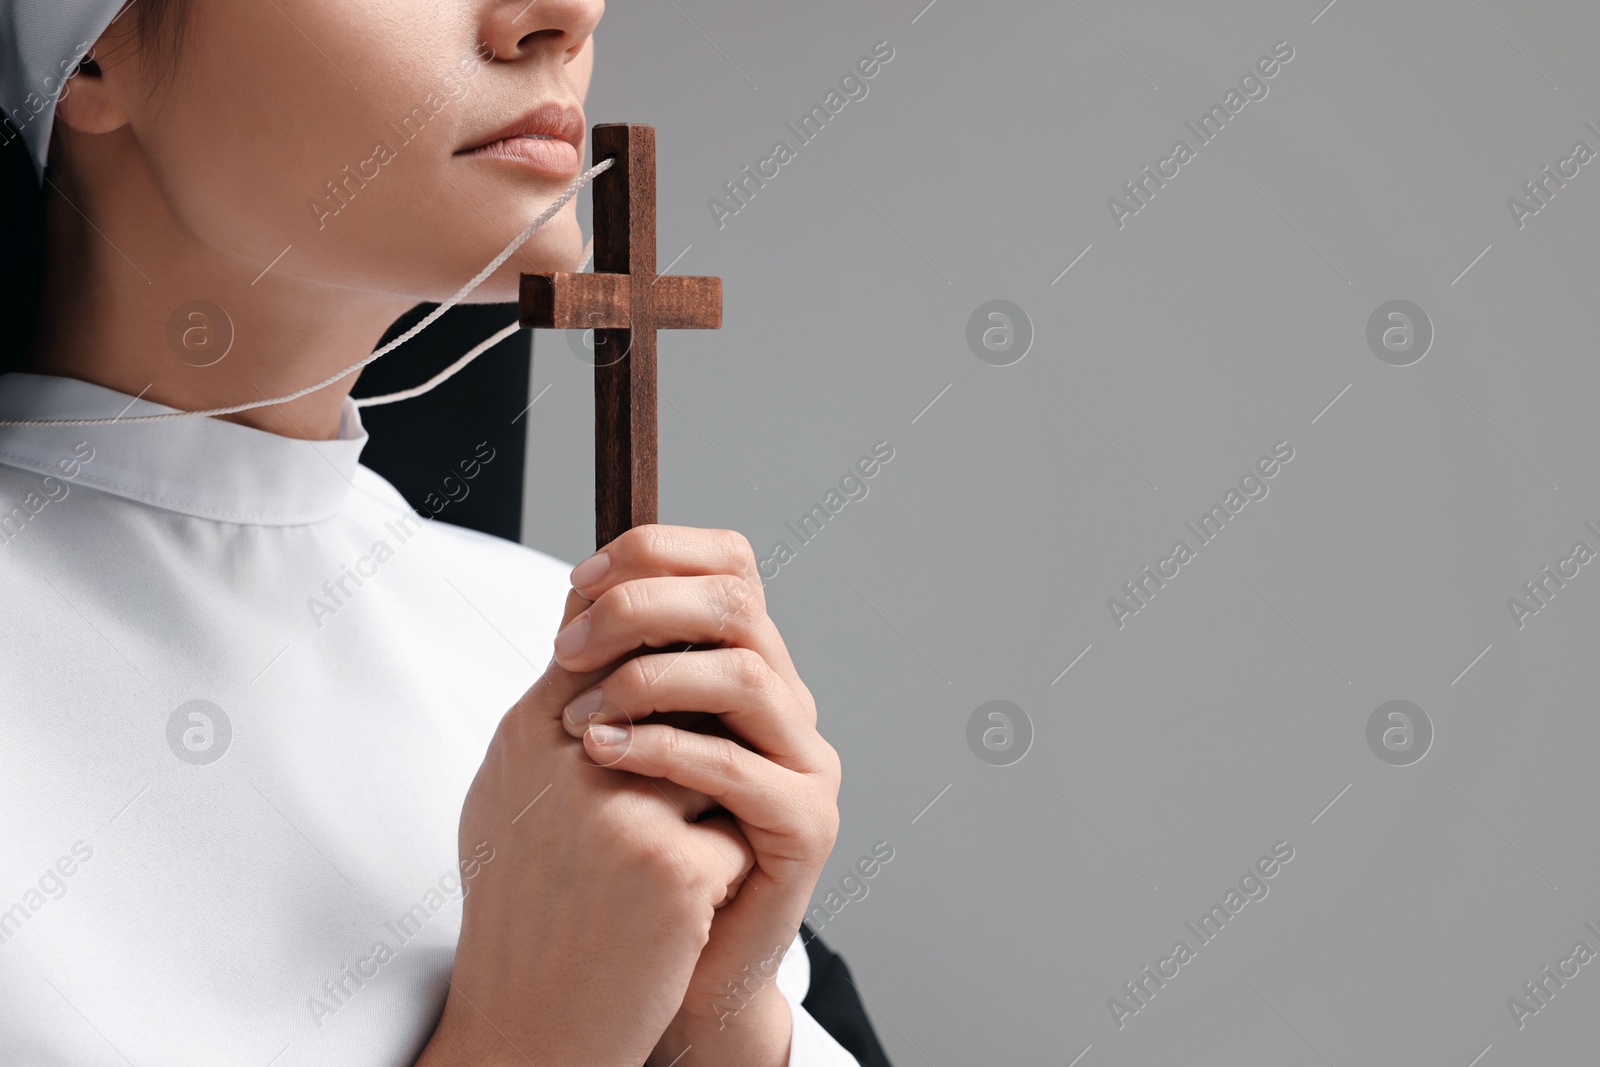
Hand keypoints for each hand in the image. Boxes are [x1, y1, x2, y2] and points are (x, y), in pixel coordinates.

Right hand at [414, 590, 758, 1066]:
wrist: (526, 1030)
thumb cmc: (528, 914)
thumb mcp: (512, 799)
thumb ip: (555, 718)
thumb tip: (595, 640)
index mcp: (526, 735)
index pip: (607, 640)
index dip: (656, 660)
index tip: (677, 691)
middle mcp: (566, 760)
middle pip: (676, 693)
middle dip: (693, 738)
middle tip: (675, 798)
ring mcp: (619, 811)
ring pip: (718, 759)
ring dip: (709, 811)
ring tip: (655, 872)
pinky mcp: (671, 866)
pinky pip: (735, 831)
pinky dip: (721, 871)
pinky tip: (678, 916)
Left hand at [554, 525, 842, 1066]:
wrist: (670, 967)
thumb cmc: (631, 853)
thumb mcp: (610, 739)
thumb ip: (608, 670)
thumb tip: (574, 592)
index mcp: (746, 665)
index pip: (729, 564)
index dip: (655, 554)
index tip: (578, 584)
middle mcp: (786, 701)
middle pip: (736, 603)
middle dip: (641, 609)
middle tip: (568, 648)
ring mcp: (805, 761)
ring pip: (744, 675)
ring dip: (647, 680)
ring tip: (579, 720)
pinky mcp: (806, 825)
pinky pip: (738, 767)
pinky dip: (663, 751)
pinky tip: (603, 757)